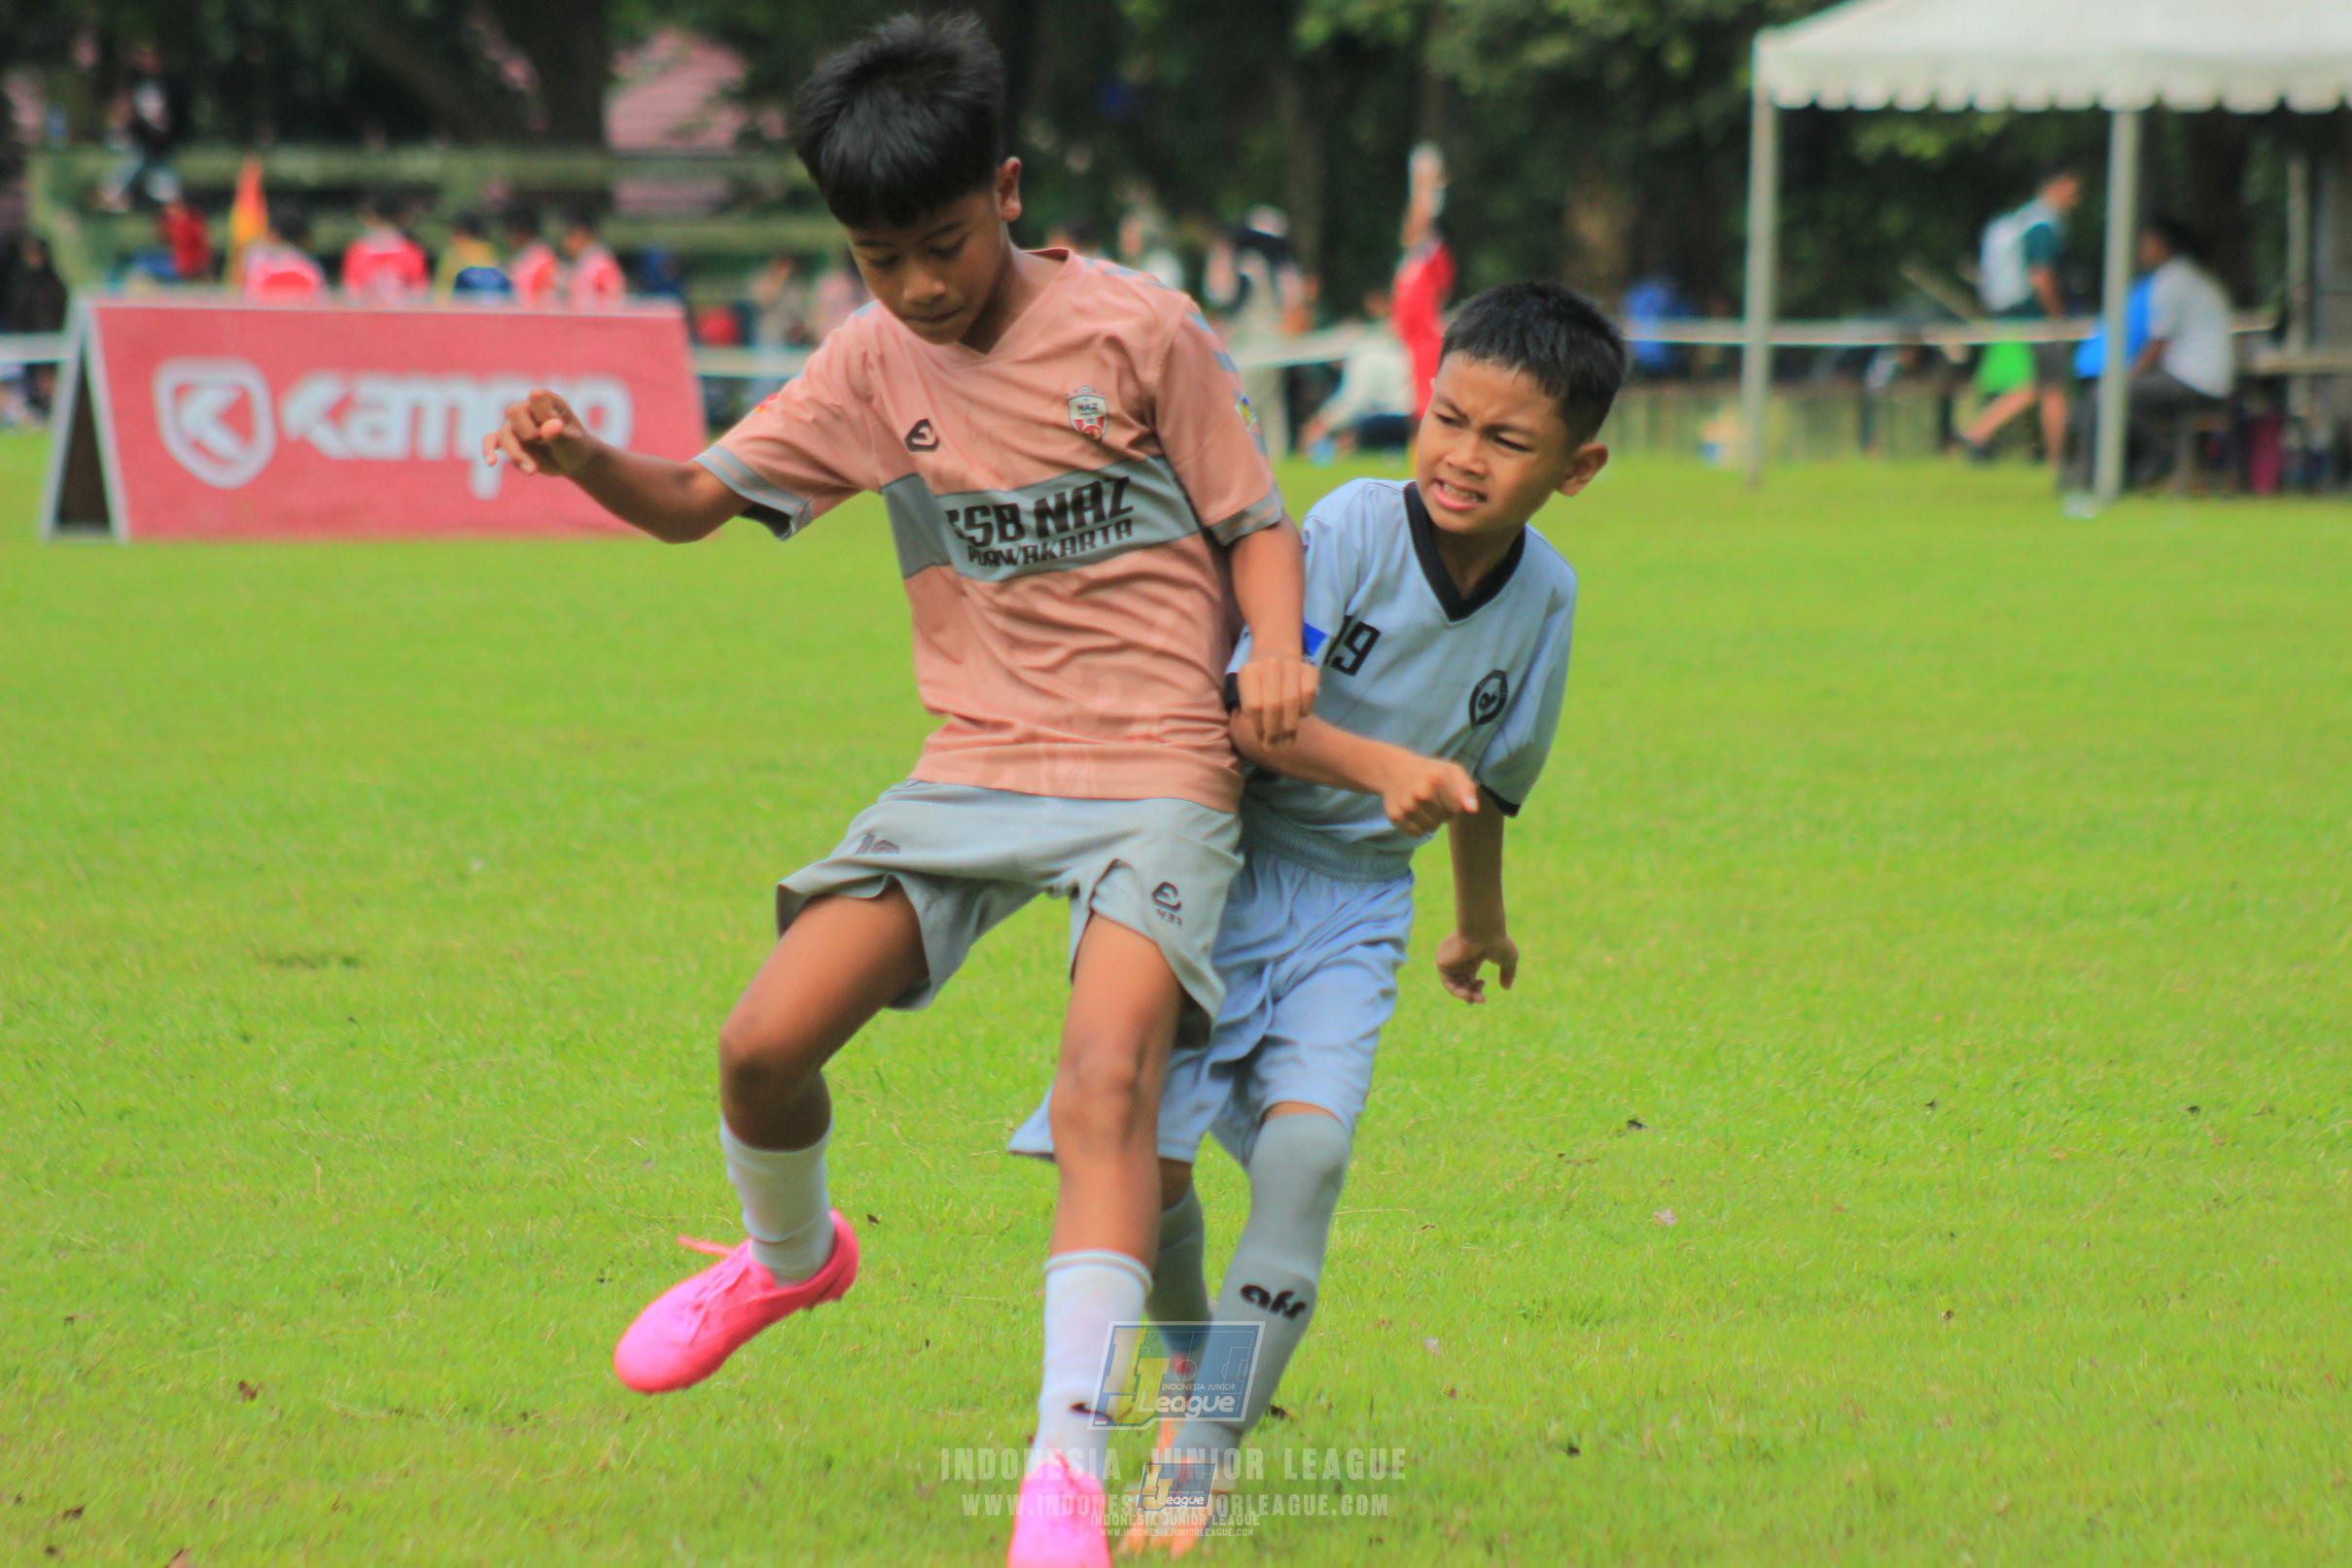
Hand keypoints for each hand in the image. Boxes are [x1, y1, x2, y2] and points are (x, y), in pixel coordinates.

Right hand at [480, 388, 597, 476]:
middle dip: (528, 432)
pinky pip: (491, 441)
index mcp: (546, 401)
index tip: (557, 425)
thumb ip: (559, 434)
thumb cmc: (574, 446)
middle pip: (514, 413)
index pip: (536, 398)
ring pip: (504, 434)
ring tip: (532, 471)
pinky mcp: (509, 441)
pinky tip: (491, 463)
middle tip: (544, 443)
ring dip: (517, 454)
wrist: (572, 462)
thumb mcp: (572, 442)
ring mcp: (516, 425)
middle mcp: (527, 409)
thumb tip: (548, 425)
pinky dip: (488, 450)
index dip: (543, 413)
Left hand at [1236, 655, 1318, 748]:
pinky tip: (1299, 716)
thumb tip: (1264, 739)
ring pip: (1292, 702)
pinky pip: (1309, 695)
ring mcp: (1291, 665)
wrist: (1277, 658)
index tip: (1261, 740)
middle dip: (1274, 731)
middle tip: (1275, 747)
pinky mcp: (1309, 669)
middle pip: (1273, 706)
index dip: (1258, 727)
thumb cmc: (1260, 686)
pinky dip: (1304, 710)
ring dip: (1290, 727)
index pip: (1253, 707)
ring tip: (1287, 741)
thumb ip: (1251, 713)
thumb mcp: (1248, 694)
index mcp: (1249, 672)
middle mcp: (1270, 664)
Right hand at [1377, 754, 1479, 835]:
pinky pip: (1418, 833)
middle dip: (1443, 810)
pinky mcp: (1396, 817)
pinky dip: (1419, 826)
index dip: (1453, 802)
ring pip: (1432, 827)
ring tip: (1423, 805)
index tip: (1444, 792)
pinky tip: (1414, 812)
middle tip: (1432, 798)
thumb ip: (1467, 789)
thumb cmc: (1429, 772)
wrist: (1392, 769)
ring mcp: (1407, 806)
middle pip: (1446, 818)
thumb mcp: (1451, 771)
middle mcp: (1421, 792)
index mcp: (1437, 778)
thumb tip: (1473, 810)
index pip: (1457, 807)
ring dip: (1432, 820)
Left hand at [1435, 928, 1516, 1004]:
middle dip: (1472, 995)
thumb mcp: (1508, 960)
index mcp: (1472, 957)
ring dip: (1465, 995)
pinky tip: (1467, 994)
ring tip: (1475, 999)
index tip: (1483, 998)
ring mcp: (1450, 960)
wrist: (1484, 930)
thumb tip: (1506, 988)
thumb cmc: (1497, 941)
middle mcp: (1459, 959)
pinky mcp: (1442, 961)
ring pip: (1454, 985)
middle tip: (1482, 1000)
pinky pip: (1447, 982)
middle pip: (1462, 983)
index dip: (1475, 990)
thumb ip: (1508, 974)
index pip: (1469, 978)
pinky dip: (1456, 991)